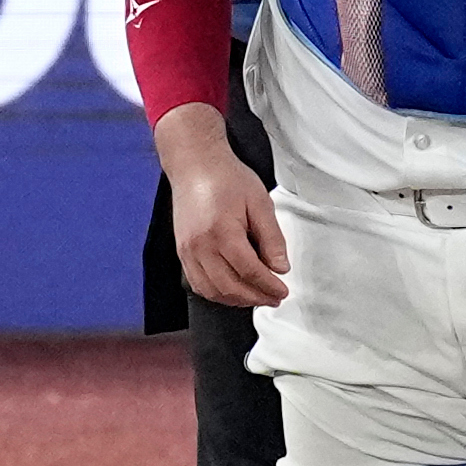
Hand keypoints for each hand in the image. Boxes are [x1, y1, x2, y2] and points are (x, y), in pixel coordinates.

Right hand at [156, 105, 288, 308]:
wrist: (195, 165)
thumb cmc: (226, 178)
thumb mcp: (259, 203)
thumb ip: (272, 238)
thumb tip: (280, 267)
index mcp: (222, 232)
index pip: (249, 271)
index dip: (269, 286)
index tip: (283, 290)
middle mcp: (200, 246)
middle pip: (230, 287)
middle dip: (255, 298)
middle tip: (274, 298)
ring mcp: (188, 251)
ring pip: (212, 291)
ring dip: (236, 300)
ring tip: (256, 297)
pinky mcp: (182, 252)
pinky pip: (198, 283)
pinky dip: (217, 293)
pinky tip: (233, 290)